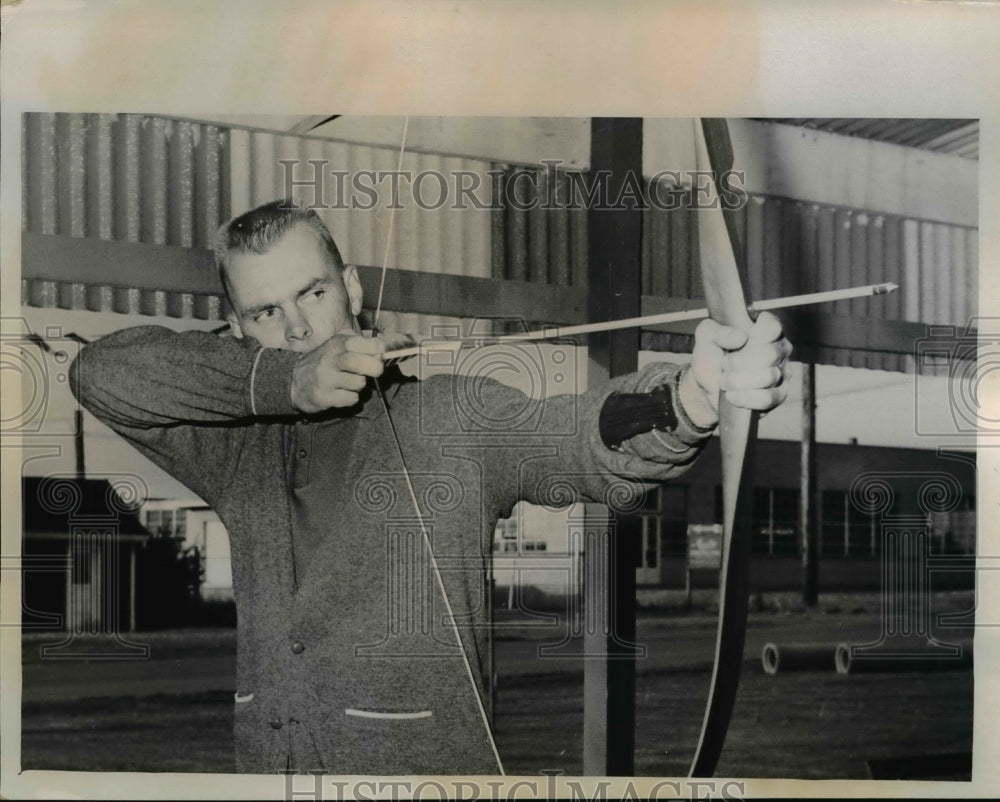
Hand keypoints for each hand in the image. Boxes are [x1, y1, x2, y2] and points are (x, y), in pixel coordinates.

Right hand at [290, 330, 388, 412]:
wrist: (293, 381)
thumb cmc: (324, 362)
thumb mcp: (336, 345)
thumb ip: (358, 343)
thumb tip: (382, 347)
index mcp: (335, 344)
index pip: (359, 342)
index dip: (376, 348)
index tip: (380, 352)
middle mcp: (328, 360)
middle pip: (357, 362)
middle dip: (375, 367)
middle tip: (377, 370)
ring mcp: (325, 379)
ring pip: (358, 383)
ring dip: (361, 384)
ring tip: (352, 382)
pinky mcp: (323, 397)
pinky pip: (351, 399)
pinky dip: (352, 397)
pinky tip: (343, 393)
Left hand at [681, 311, 792, 425]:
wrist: (707, 388)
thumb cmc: (712, 356)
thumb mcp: (706, 337)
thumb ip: (719, 331)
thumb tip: (742, 336)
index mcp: (766, 329)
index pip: (774, 326)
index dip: (757, 334)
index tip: (740, 341)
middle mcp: (780, 349)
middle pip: (771, 353)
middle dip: (740, 362)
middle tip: (724, 364)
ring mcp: (782, 373)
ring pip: (769, 376)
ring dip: (739, 381)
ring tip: (725, 380)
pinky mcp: (778, 396)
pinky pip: (767, 398)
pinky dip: (745, 398)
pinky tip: (731, 395)